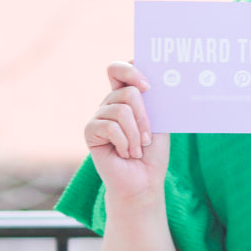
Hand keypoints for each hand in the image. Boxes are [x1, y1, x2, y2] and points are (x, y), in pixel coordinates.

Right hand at [85, 60, 169, 200]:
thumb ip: (154, 100)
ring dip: (136, 135)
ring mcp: (99, 116)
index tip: (149, 85)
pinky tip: (125, 154)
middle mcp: (110, 102)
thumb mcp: (160, 122)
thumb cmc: (153, 153)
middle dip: (144, 115)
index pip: (119, 70)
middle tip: (149, 137)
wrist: (143, 181)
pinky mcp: (90, 131)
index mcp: (126, 96)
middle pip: (127, 91)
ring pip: (121, 110)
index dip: (131, 70)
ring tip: (138, 150)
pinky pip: (110, 127)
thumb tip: (155, 80)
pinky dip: (124, 143)